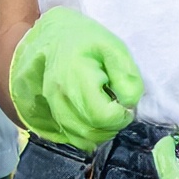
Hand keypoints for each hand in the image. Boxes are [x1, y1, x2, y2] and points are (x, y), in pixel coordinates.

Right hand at [10, 7, 142, 149]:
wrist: (51, 39)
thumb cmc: (84, 40)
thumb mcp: (112, 47)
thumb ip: (126, 75)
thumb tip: (129, 103)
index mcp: (75, 79)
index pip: (103, 116)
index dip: (122, 115)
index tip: (126, 102)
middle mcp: (58, 98)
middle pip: (92, 132)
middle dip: (113, 125)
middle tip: (119, 107)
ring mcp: (50, 109)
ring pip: (82, 139)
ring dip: (102, 132)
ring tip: (108, 111)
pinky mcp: (49, 116)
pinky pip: (72, 138)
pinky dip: (88, 135)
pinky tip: (95, 119)